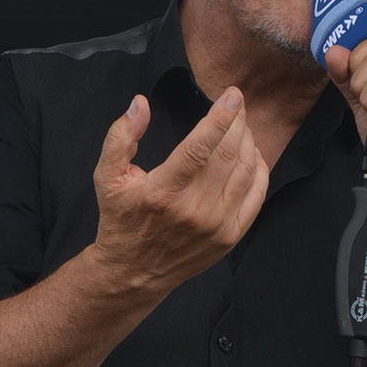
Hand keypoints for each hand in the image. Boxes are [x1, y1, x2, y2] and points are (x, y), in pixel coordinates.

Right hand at [90, 87, 269, 293]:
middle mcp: (194, 210)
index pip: (200, 147)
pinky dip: (259, 170)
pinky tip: (253, 154)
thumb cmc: (121, 219)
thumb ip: (121, 137)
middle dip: (237, 122)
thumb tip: (140, 104)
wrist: (133, 272)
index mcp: (163, 192)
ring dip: (248, 142)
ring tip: (242, 126)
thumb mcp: (107, 177)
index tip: (232, 95)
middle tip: (237, 104)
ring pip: (245, 172)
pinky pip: (256, 196)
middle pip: (228, 155)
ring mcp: (216, 226)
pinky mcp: (230, 237)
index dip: (220, 117)